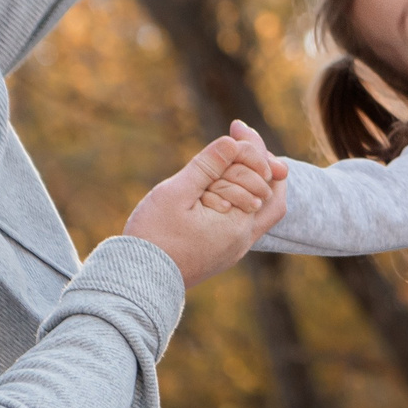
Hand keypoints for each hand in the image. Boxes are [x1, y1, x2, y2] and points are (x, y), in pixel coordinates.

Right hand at [123, 125, 289, 288]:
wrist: (138, 281)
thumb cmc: (153, 237)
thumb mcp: (176, 194)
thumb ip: (207, 166)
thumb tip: (233, 142)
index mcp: (238, 222)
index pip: (260, 174)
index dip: (251, 146)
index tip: (237, 126)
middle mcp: (243, 238)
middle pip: (269, 191)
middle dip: (256, 162)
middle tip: (238, 137)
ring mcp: (235, 248)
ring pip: (263, 209)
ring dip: (252, 180)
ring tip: (235, 157)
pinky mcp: (223, 254)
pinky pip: (246, 222)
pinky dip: (241, 198)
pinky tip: (224, 185)